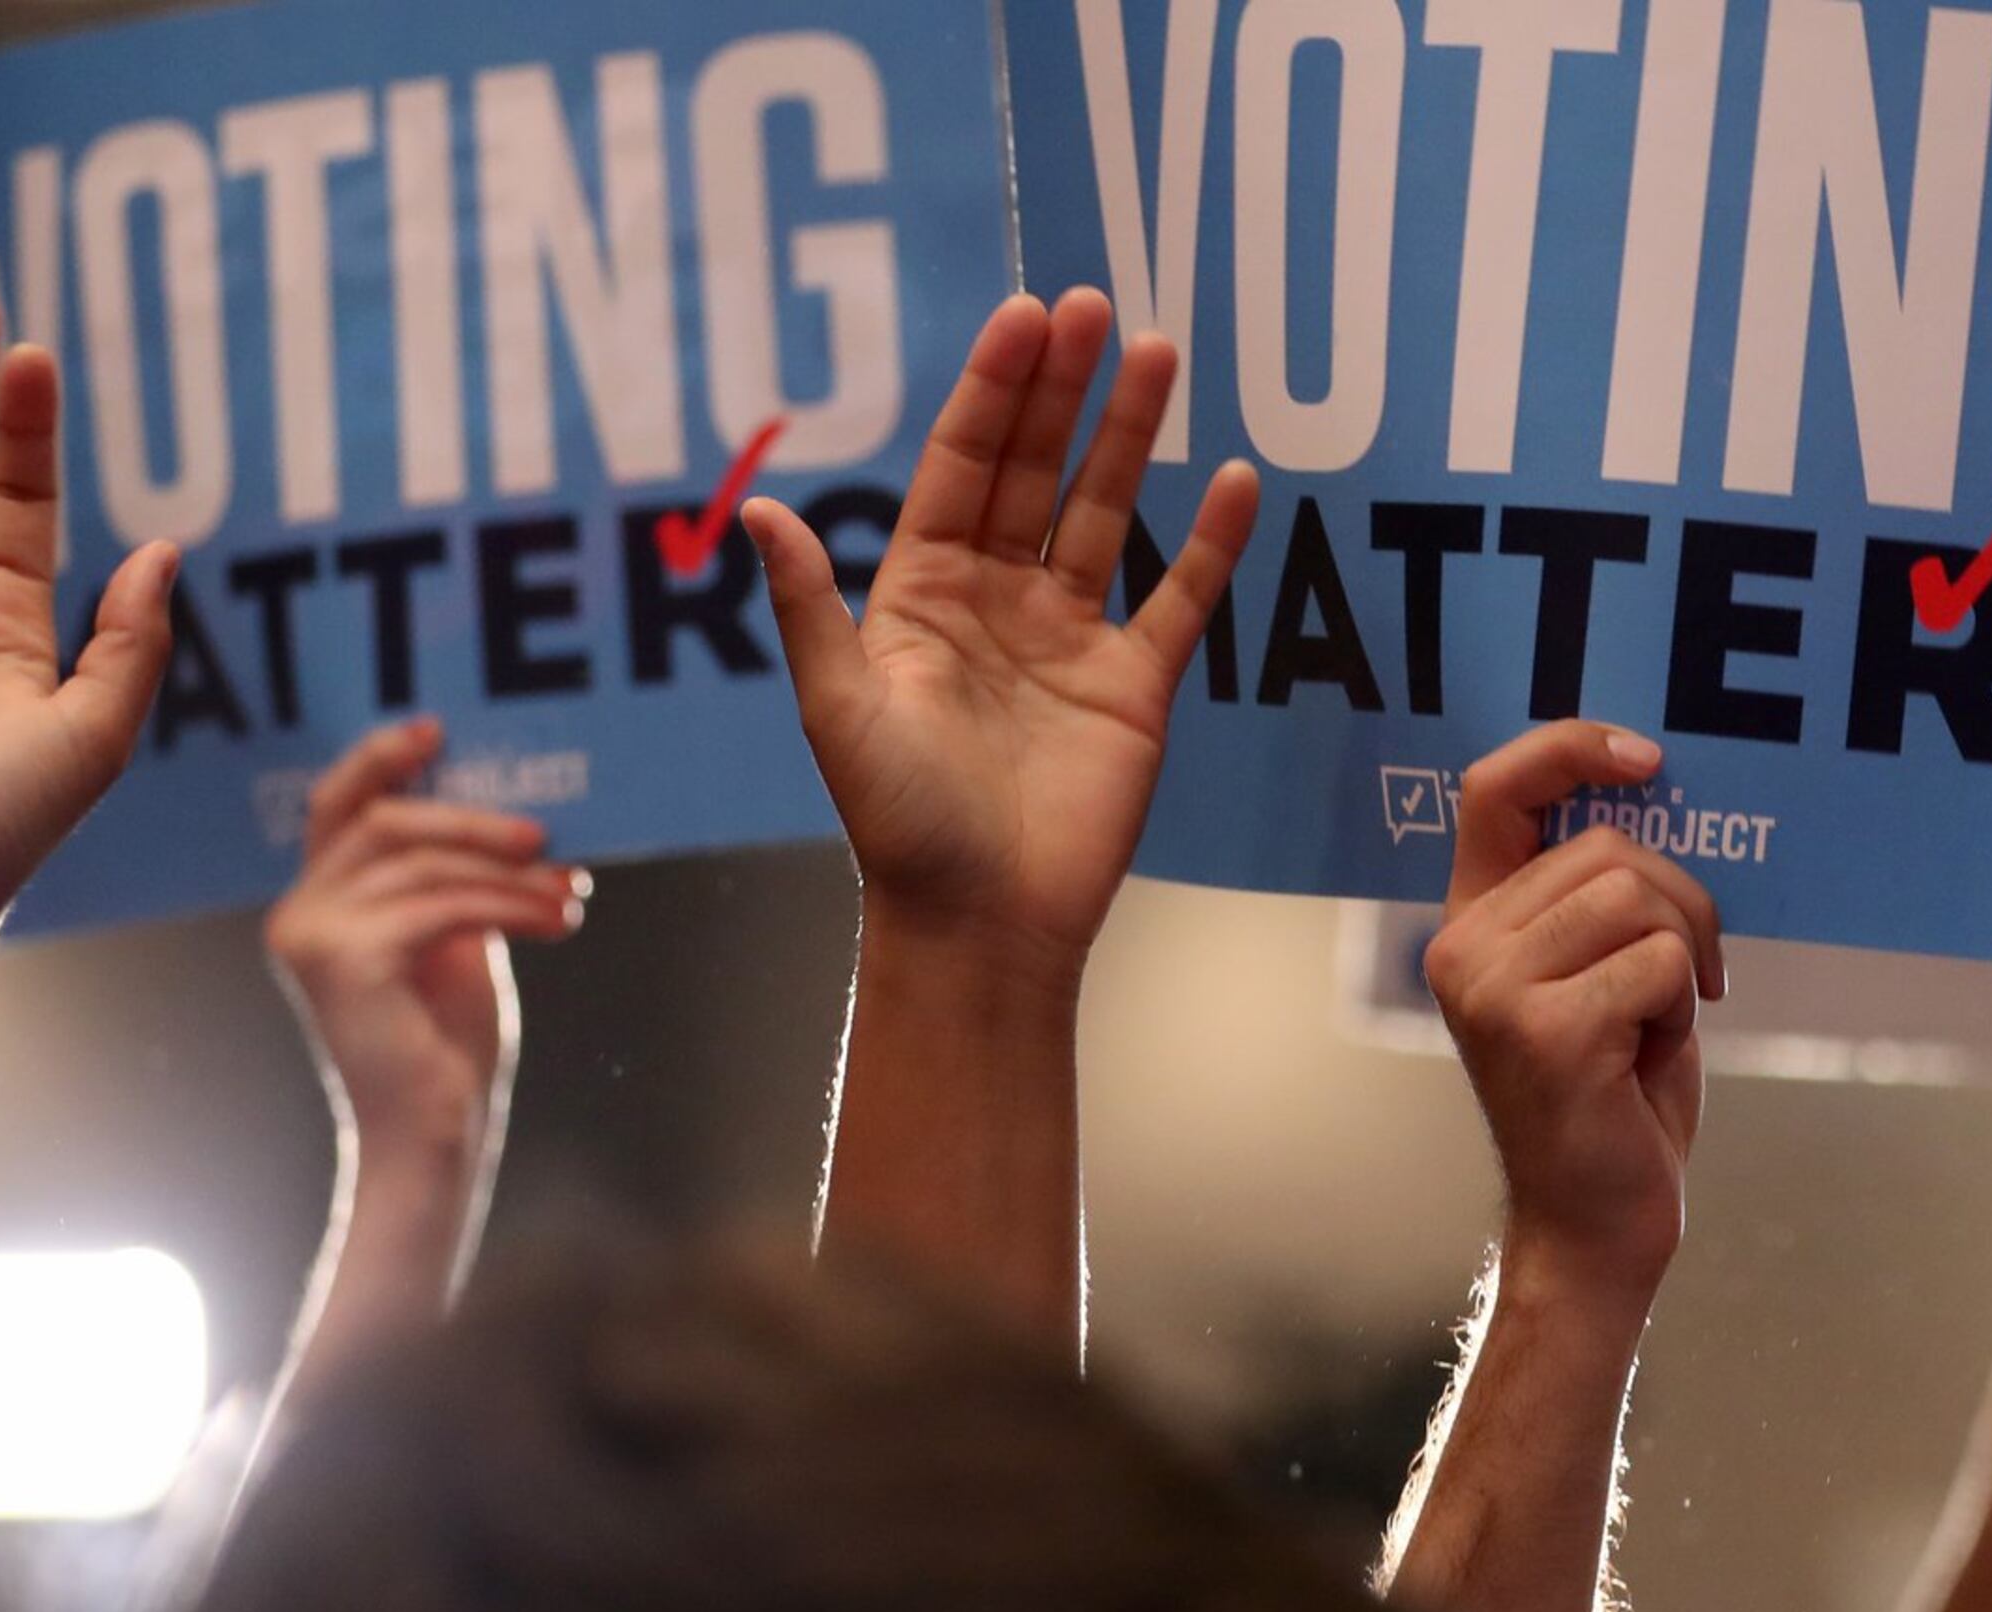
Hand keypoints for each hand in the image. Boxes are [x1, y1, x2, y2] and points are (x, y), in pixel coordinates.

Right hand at [265, 719, 585, 1147]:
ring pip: (420, 863)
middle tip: (546, 836)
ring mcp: (314, 937)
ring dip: (506, 871)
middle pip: (383, 824)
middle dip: (472, 820)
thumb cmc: (445, 1047)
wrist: (433, 1135)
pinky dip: (505, 904)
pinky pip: (438, 905)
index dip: (380, 759)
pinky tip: (555, 920)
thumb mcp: (452, 942)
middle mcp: (300, 915)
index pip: (337, 809)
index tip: (437, 729)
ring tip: (567, 893)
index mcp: (318, 905)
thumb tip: (512, 819)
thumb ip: (455, 881)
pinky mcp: (346, 962)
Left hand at [741, 289, 1261, 963]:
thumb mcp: (840, 709)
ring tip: (1159, 353)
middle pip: (1035, 472)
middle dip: (1062, 390)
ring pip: (1104, 513)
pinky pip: (1178, 600)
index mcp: (921, 596)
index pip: (962, 469)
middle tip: (1093, 306)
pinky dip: (1208, 544)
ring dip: (1131, 437)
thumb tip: (755, 511)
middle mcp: (996, 602)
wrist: (979, 924)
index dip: (993, 394)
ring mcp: (1069, 640)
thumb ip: (809, 608)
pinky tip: (1236, 479)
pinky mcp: (1132, 688)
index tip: (1025, 320)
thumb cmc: (900, 825)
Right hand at [1426, 722, 1729, 1291]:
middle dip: (1680, 903)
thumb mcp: (1598, 974)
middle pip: (1608, 848)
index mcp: (1473, 923)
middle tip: (1689, 979)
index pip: (1495, 789)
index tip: (1647, 760)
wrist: (1597, 1223)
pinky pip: (1657, 963)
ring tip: (1654, 1025)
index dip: (1570, 749)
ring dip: (1681, 960)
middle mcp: (1465, 947)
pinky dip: (1680, 1007)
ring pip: (1637, 899)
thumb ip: (1599, 894)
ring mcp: (1494, 988)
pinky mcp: (1544, 1030)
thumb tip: (1655, 799)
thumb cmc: (1614, 1099)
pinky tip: (1647, 1058)